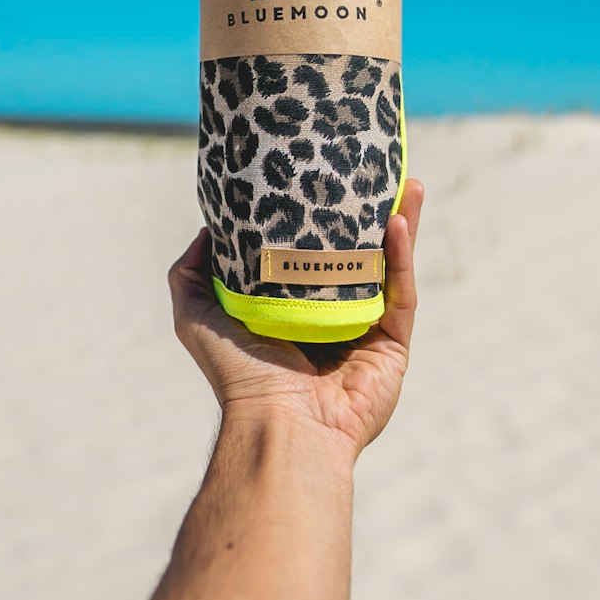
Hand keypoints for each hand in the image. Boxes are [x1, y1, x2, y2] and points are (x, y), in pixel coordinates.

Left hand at [169, 180, 423, 460]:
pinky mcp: (393, 348)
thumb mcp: (196, 315)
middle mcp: (333, 320)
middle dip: (372, 214)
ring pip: (389, 268)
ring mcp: (367, 334)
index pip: (313, 256)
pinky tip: (398, 222)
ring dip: (401, 225)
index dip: (322, 218)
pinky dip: (402, 258)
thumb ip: (192, 273)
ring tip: (407, 183)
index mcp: (293, 311)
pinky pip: (402, 294)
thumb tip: (210, 227)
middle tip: (378, 173)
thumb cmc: (236, 375)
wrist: (278, 426)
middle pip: (359, 255)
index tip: (325, 178)